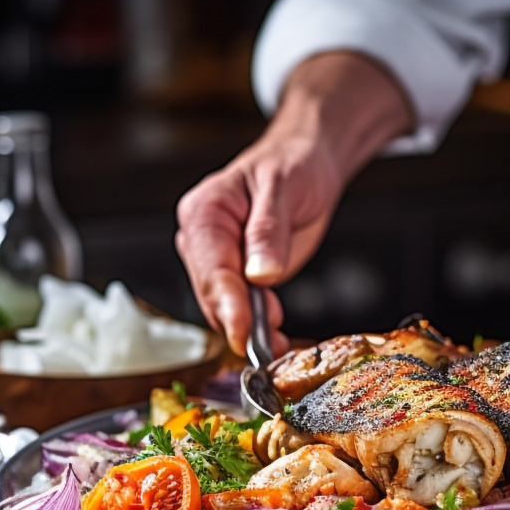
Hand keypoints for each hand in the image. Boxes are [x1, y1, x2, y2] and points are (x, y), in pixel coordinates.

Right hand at [175, 52, 414, 355]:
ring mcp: (218, 258)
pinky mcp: (237, 273)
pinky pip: (241, 306)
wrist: (307, 161)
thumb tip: (260, 274)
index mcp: (204, 212)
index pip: (211, 269)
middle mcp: (202, 239)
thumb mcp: (284, 188)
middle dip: (240, 323)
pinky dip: (257, 324)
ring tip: (279, 343)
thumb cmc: (293, 164)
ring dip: (250, 329)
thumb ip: (269, 231)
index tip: (245, 333)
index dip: (228, 305)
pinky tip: (276, 334)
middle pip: (213, 295)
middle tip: (269, 348)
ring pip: (224, 307)